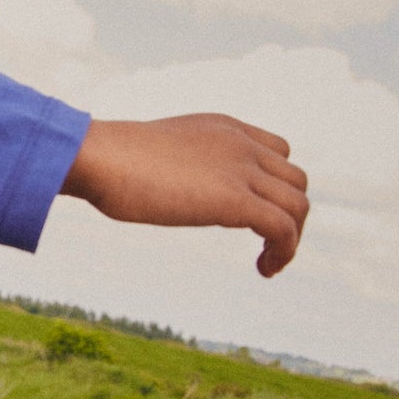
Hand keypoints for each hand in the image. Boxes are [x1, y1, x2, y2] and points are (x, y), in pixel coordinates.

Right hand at [60, 113, 309, 276]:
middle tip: (264, 244)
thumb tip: (164, 186)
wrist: (100, 156)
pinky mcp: (233, 200)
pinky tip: (264, 270)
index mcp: (224, 128)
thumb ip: (178, 164)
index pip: (279, 152)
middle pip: (296, 181)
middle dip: (289, 215)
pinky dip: (284, 252)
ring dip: (291, 239)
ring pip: (298, 206)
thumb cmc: (109, 159)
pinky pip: (283, 228)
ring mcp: (240, 170)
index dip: (275, 187)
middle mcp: (241, 144)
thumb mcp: (158, 152)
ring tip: (268, 263)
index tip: (255, 215)